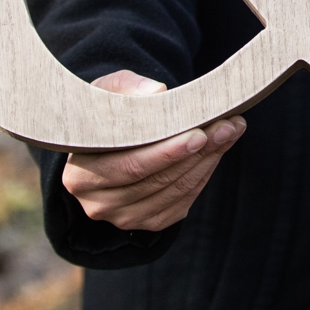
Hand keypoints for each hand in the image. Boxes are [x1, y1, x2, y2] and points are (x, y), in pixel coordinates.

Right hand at [61, 70, 245, 231]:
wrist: (107, 143)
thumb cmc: (107, 115)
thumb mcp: (105, 93)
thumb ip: (126, 87)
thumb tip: (157, 92)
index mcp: (79, 174)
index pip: (129, 166)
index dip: (166, 152)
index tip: (198, 132)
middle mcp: (97, 204)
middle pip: (156, 181)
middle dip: (197, 152)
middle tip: (226, 127)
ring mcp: (123, 218)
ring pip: (174, 191)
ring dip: (208, 160)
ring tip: (230, 130)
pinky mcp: (148, 222)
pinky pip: (183, 201)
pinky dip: (203, 174)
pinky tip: (217, 149)